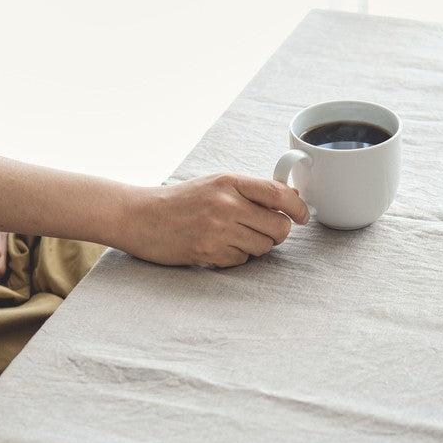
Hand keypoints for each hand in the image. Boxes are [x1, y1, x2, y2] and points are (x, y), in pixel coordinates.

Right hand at [122, 173, 308, 266]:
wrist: (139, 216)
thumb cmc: (179, 201)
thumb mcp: (214, 184)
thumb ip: (249, 190)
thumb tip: (290, 198)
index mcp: (229, 182)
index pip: (279, 194)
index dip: (298, 208)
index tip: (302, 216)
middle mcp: (226, 204)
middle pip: (278, 227)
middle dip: (277, 233)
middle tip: (265, 231)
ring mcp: (217, 230)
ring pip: (263, 247)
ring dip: (255, 246)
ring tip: (234, 237)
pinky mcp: (208, 253)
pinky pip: (242, 261)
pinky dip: (235, 257)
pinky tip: (217, 247)